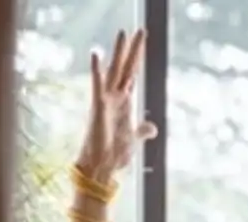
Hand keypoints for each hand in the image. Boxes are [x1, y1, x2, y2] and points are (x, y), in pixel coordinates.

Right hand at [77, 30, 158, 181]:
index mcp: (124, 100)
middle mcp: (115, 96)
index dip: (138, 56)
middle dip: (132, 49)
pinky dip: (96, 70)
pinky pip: (97, 85)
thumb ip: (142, 130)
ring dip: (118, 52)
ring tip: (122, 32)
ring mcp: (106, 100)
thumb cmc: (114, 153)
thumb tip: (152, 128)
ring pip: (114, 70)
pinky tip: (95, 53)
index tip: (142, 39)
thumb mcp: (134, 138)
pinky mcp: (98, 107)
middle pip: (125, 66)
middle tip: (139, 29)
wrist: (102, 167)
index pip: (133, 72)